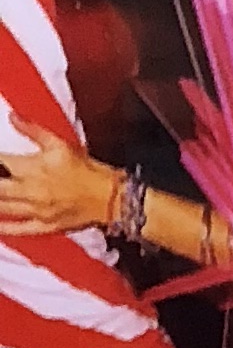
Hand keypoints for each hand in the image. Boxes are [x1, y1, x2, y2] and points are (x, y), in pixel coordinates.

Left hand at [0, 139, 116, 237]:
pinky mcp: (45, 226)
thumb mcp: (58, 144)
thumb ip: (32, 130)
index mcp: (31, 168)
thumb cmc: (86, 170)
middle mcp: (30, 191)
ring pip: (3, 209)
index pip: (0, 161)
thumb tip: (13, 117)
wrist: (108, 196)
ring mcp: (37, 211)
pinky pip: (20, 230)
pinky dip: (4, 229)